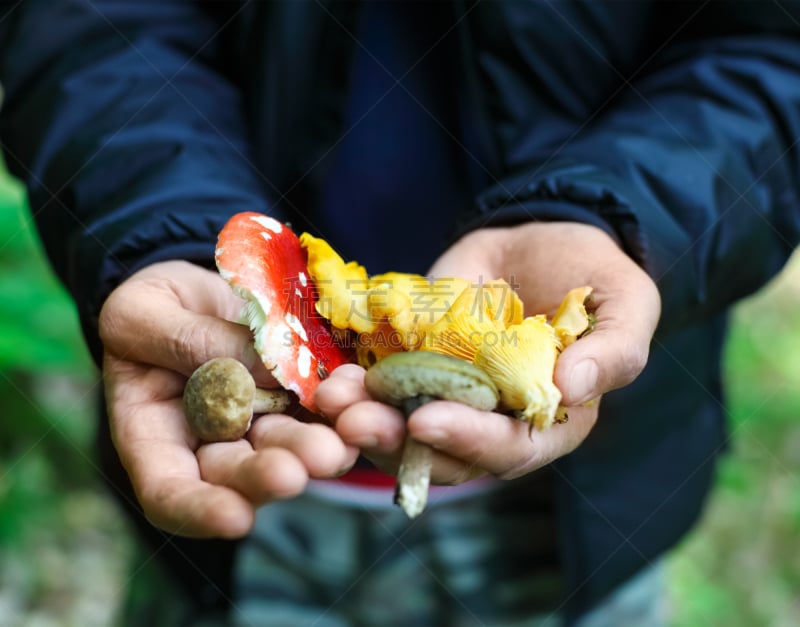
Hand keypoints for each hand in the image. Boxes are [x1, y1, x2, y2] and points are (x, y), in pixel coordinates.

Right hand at [99, 260, 357, 537]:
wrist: (196, 289)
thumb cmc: (148, 307)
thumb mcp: (141, 313)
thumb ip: (186, 343)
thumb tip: (258, 370)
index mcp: (152, 435)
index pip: (169, 493)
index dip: (201, 511)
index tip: (236, 519)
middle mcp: (209, 443)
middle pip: (239, 475)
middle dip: (274, 474)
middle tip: (305, 465)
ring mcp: (257, 424)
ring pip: (287, 448)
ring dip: (315, 448)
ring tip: (338, 440)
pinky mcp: (295, 399)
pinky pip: (320, 410)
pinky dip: (339, 407)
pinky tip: (354, 396)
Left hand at [316, 222, 659, 482]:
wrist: (542, 237)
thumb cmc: (594, 277)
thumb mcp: (626, 305)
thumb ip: (615, 351)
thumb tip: (572, 389)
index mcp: (545, 421)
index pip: (508, 448)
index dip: (469, 441)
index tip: (426, 422)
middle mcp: (490, 418)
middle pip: (441, 449)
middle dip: (396, 439)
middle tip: (355, 421)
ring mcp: (447, 390)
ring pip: (399, 423)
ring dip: (363, 417)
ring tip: (332, 397)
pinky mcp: (414, 360)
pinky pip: (379, 380)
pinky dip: (354, 382)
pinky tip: (330, 372)